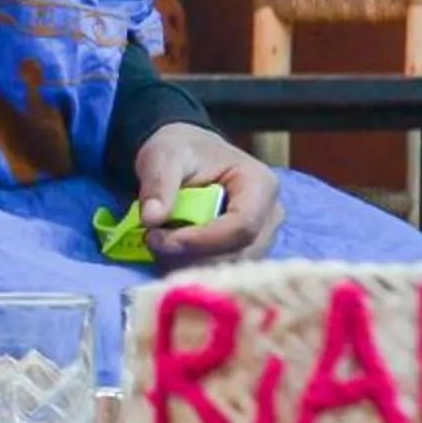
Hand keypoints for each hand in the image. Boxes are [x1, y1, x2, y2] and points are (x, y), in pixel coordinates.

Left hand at [134, 123, 283, 263]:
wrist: (187, 154)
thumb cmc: (182, 151)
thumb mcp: (163, 156)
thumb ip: (158, 184)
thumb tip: (152, 219)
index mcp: (260, 185)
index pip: (242, 226)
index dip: (202, 240)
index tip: (161, 239)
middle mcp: (269, 216)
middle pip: (238, 254)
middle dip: (191, 256)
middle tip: (152, 240)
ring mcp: (261, 238)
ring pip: (228, 268)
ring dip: (188, 264)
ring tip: (159, 242)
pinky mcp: (245, 253)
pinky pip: (220, 272)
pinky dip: (190, 268)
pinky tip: (168, 253)